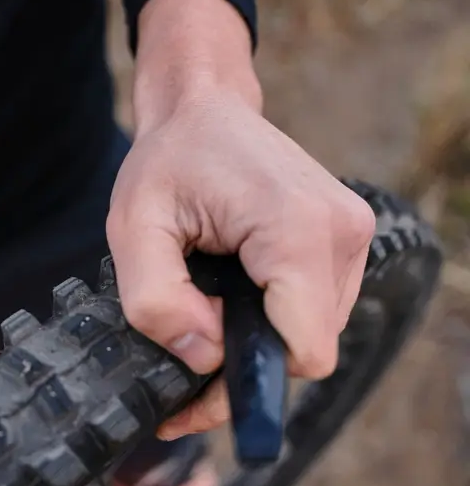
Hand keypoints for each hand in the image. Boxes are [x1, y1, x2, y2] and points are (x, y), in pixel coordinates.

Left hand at [107, 75, 374, 440]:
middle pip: (307, 350)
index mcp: (296, 227)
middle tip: (187, 348)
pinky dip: (274, 319)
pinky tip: (234, 299)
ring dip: (259, 341)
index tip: (197, 373)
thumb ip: (156, 301)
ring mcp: (351, 236)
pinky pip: (315, 310)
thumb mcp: (133, 228)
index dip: (247, 375)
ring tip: (208, 313)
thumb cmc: (168, 161)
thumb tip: (203, 359)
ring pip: (312, 335)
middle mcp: (341, 232)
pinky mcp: (345, 241)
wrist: (203, 109)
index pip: (303, 350)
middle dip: (246, 363)